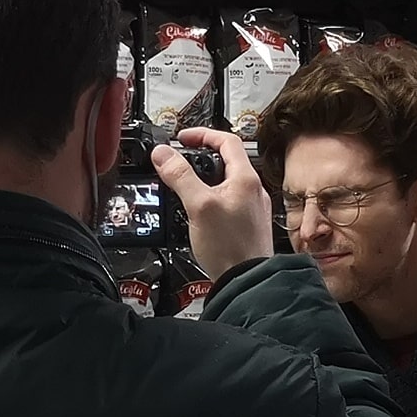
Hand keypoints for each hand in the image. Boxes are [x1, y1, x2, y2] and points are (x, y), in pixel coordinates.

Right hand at [152, 127, 273, 278]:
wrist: (247, 282)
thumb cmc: (230, 247)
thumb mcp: (199, 206)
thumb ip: (180, 177)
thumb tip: (163, 154)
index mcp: (246, 178)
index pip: (226, 140)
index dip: (202, 134)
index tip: (182, 138)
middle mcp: (253, 190)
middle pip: (226, 160)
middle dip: (201, 156)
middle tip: (181, 158)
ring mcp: (251, 208)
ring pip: (226, 182)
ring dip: (205, 178)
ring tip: (185, 184)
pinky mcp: (246, 225)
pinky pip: (227, 201)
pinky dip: (211, 198)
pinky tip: (198, 211)